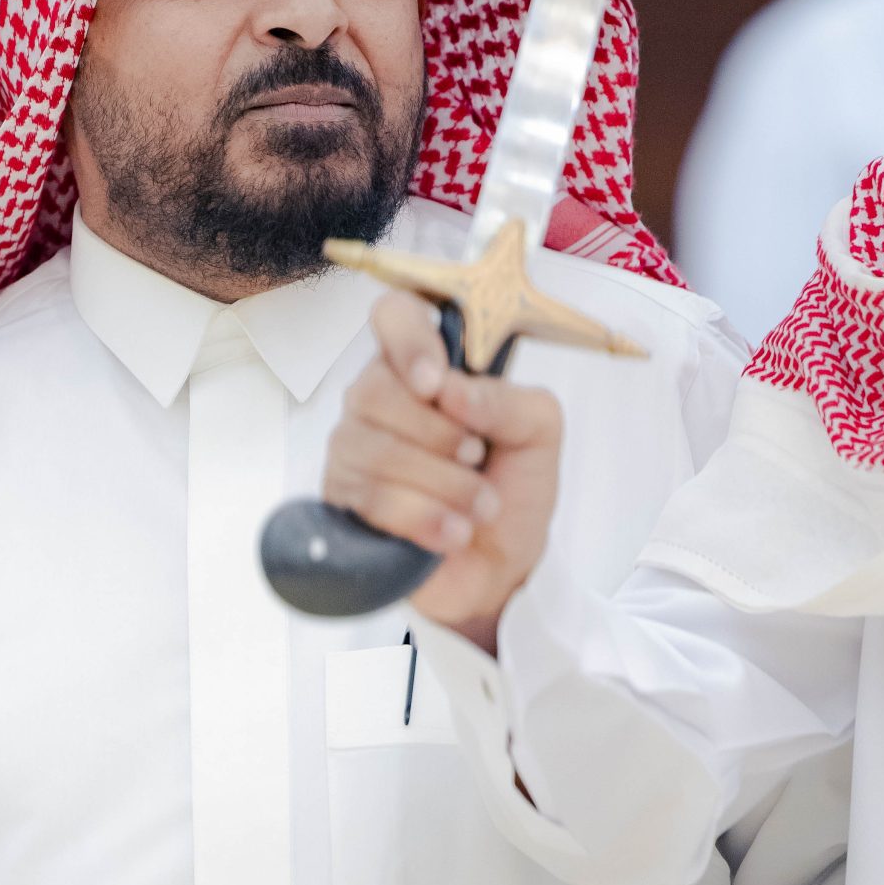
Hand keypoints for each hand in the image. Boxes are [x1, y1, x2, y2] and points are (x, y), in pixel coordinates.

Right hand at [322, 293, 563, 641]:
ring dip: (444, 484)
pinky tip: (453, 533)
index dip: (407, 342)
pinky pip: (372, 499)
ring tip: (479, 507)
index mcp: (425, 368)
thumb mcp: (538, 433)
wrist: (501, 567)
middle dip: (439, 435)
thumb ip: (508, 399)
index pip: (393, 317)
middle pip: (374, 391)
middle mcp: (379, 402)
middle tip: (477, 458)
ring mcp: (354, 452)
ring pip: (377, 451)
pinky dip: (424, 517)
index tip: (436, 383)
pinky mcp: (345, 504)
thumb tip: (451, 390)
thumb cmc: (512, 488)